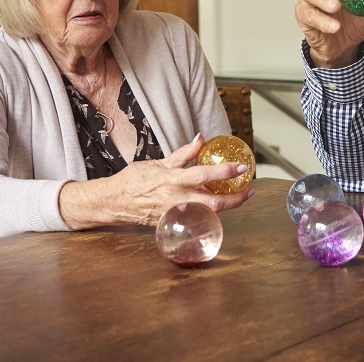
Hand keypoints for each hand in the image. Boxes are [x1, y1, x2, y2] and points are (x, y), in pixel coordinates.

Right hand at [59, 134, 254, 228]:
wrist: (114, 202)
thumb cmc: (135, 179)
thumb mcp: (159, 162)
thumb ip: (183, 154)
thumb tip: (200, 139)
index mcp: (172, 179)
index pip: (204, 175)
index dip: (225, 171)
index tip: (242, 167)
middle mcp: (175, 199)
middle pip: (213, 203)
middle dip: (235, 198)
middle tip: (249, 190)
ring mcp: (174, 214)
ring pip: (208, 214)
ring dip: (226, 207)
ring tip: (239, 198)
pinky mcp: (172, 224)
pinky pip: (196, 221)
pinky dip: (210, 215)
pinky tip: (218, 208)